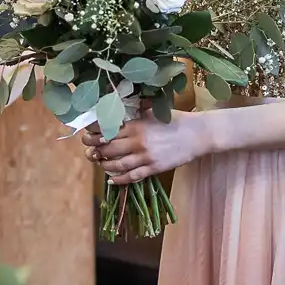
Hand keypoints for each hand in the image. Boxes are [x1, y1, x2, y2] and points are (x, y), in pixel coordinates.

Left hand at [81, 111, 207, 182]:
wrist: (198, 134)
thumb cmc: (176, 120)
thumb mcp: (154, 111)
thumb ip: (135, 110)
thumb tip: (117, 105)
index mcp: (136, 124)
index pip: (107, 129)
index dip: (93, 132)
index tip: (87, 133)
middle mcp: (138, 141)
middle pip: (107, 148)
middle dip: (94, 149)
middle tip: (88, 150)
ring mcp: (146, 156)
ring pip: (116, 164)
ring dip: (104, 165)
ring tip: (100, 163)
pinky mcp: (154, 168)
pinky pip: (132, 176)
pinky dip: (119, 180)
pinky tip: (112, 180)